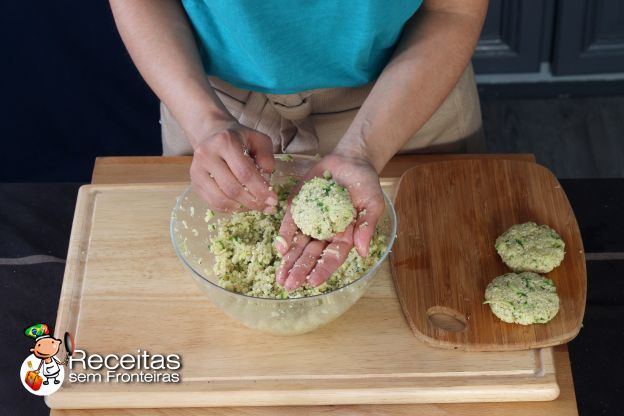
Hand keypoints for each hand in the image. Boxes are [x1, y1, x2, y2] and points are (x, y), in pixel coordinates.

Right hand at [189, 119, 277, 212]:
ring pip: (221, 199)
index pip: (244, 172)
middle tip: (267, 207)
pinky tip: (241, 205)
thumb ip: (266, 156)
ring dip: (241, 208)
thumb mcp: (258, 139)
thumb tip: (267, 179)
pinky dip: (230, 209)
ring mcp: (197, 170)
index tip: (273, 201)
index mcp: (225, 142)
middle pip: (232, 188)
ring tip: (255, 206)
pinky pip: (212, 203)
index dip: (260, 190)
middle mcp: (207, 155)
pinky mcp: (194, 182)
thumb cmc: (238, 138)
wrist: (211, 134)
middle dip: (253, 202)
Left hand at [275, 152, 384, 289]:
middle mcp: (326, 232)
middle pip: (312, 255)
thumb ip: (366, 226)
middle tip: (289, 286)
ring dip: (289, 261)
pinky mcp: (299, 206)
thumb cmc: (366, 184)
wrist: (351, 160)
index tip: (312, 282)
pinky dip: (284, 236)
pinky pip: (290, 223)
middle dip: (300, 270)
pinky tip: (279, 249)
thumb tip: (363, 252)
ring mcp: (311, 221)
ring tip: (280, 278)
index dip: (322, 270)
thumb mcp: (372, 204)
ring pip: (298, 245)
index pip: (332, 257)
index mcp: (345, 236)